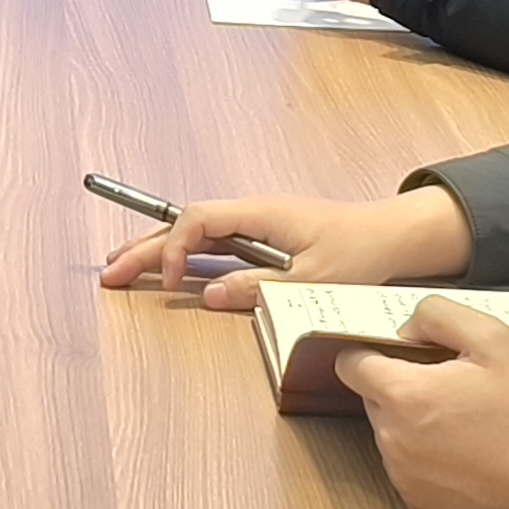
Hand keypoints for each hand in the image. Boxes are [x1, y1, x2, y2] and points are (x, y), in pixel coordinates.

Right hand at [94, 185, 471, 310]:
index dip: (175, 249)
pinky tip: (172, 271)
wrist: (400, 238)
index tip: (169, 282)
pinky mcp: (269, 238)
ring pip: (198, 233)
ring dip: (161, 249)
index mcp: (262, 214)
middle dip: (146, 247)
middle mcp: (255, 214)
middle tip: (108, 272)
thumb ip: (257, 288)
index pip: (199, 222)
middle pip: (187, 225)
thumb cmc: (364, 255)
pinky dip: (188, 255)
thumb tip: (206, 295)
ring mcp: (260, 224)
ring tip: (123, 267)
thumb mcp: (312, 281)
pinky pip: (217, 244)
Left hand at [335, 295, 508, 508]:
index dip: (373, 350)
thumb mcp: (494, 338)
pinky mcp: (420, 504)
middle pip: (374, 398)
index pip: (351, 364)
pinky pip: (409, 467)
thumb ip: (437, 316)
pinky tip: (468, 451)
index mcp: (404, 396)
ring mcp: (405, 477)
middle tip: (453, 384)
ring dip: (415, 422)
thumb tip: (405, 330)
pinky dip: (428, 456)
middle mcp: (393, 441)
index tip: (402, 351)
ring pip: (392, 433)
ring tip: (467, 419)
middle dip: (403, 385)